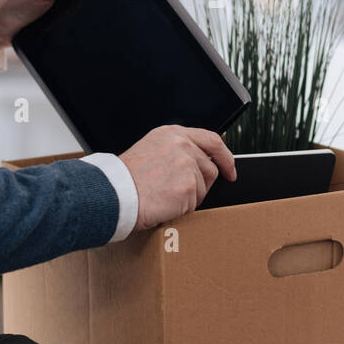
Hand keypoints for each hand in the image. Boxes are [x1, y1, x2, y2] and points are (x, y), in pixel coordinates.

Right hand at [119, 126, 236, 230]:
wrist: (113, 193)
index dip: (224, 157)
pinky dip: (182, 209)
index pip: (212, 140)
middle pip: (211, 168)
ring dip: (189, 198)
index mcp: (173, 134)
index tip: (230, 170)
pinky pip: (195, 203)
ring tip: (164, 196)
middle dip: (203, 185)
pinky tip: (164, 204)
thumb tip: (198, 162)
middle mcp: (183, 145)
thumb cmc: (125, 178)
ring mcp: (187, 165)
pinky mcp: (188, 187)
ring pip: (204, 188)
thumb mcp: (150, 150)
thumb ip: (175, 151)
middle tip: (183, 194)